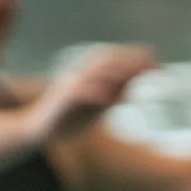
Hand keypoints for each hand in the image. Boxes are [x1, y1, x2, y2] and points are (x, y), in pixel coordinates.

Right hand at [31, 45, 158, 142]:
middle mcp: (78, 74)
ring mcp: (69, 85)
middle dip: (131, 60)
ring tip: (135, 76)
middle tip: (153, 65)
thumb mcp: (93, 111)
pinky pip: (80, 92)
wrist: (34, 133)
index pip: (113, 59)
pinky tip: (110, 97)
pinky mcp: (61, 100)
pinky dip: (95, 92)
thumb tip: (132, 87)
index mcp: (86, 75)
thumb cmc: (63, 122)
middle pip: (107, 60)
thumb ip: (111, 97)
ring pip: (95, 72)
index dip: (135, 58)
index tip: (156, 63)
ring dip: (117, 72)